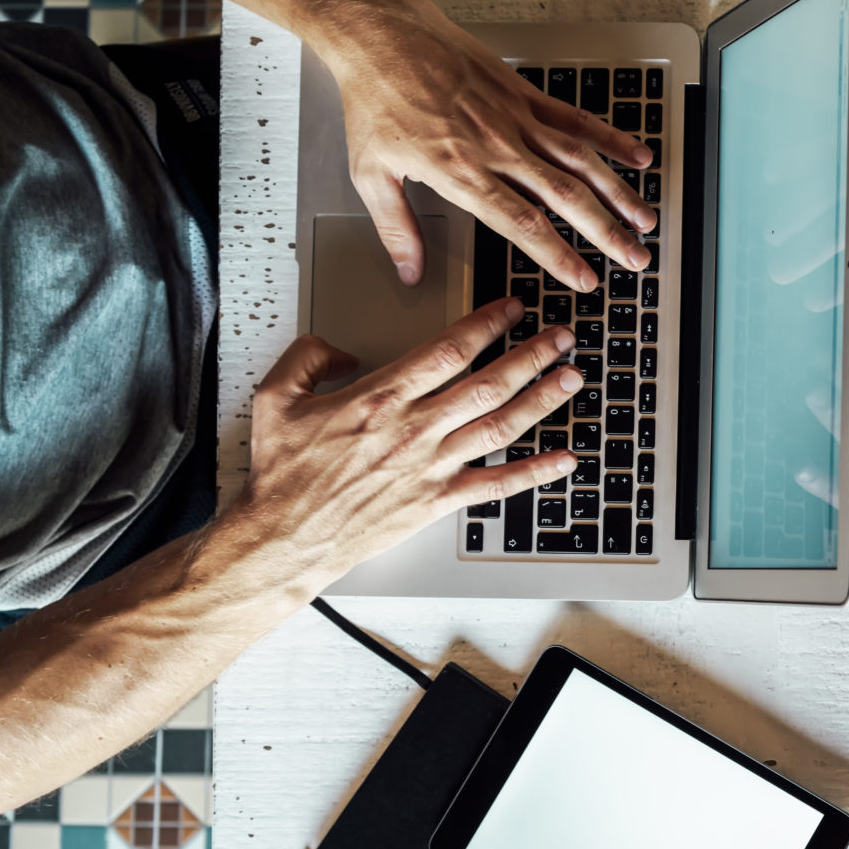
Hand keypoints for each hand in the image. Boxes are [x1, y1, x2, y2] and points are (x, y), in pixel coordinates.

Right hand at [232, 297, 582, 582]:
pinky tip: (565, 460)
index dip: (487, 324)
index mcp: (379, 398)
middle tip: (562, 336)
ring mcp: (430, 467)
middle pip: (488, 382)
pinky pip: (496, 485)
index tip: (512, 309)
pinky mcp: (437, 502)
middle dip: (532, 354)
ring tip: (572, 377)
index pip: (448, 350)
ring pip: (500, 425)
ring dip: (542, 400)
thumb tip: (340, 349)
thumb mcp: (275, 398)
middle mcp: (413, 430)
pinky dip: (535, 472)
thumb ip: (308, 358)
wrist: (284, 538)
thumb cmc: (282, 475)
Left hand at [323, 7, 657, 290]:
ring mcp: (515, 117)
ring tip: (645, 220)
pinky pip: (575, 118)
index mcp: (463, 172)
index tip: (584, 279)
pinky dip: (610, 137)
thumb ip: (396, 229)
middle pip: (566, 198)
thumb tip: (409, 271)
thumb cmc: (375, 98)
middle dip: (606, 233)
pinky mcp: (522, 93)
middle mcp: (498, 147)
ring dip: (618, 193)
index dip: (559, 256)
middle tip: (635, 259)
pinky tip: (637, 155)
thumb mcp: (371, 173)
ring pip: (580, 161)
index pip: (523, 223)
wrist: (381, 33)